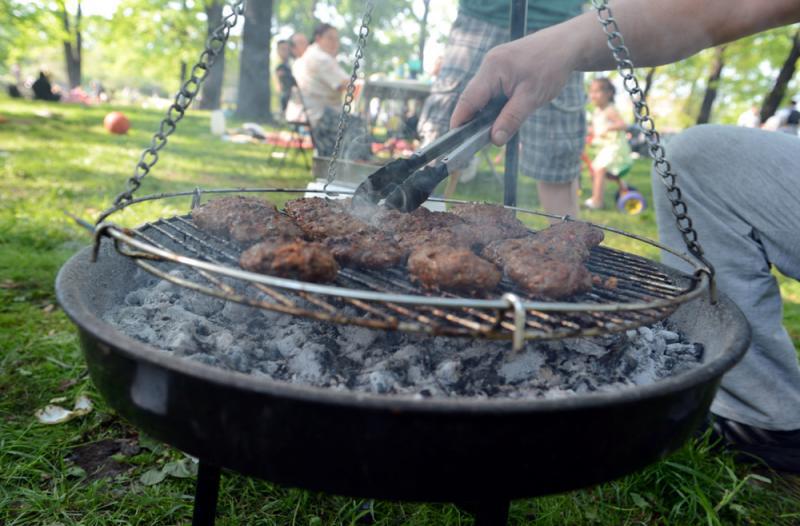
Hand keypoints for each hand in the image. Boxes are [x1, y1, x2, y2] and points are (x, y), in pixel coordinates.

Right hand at [450, 28, 578, 144]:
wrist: (567, 45)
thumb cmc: (552, 67)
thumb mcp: (532, 98)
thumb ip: (511, 119)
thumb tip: (495, 140)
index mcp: (493, 68)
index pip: (468, 99)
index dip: (460, 121)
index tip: (456, 141)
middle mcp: (489, 64)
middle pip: (473, 98)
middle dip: (474, 120)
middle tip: (479, 142)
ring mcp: (494, 65)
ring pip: (483, 95)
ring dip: (487, 113)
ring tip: (496, 129)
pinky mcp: (502, 68)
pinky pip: (492, 90)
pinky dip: (495, 104)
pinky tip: (505, 113)